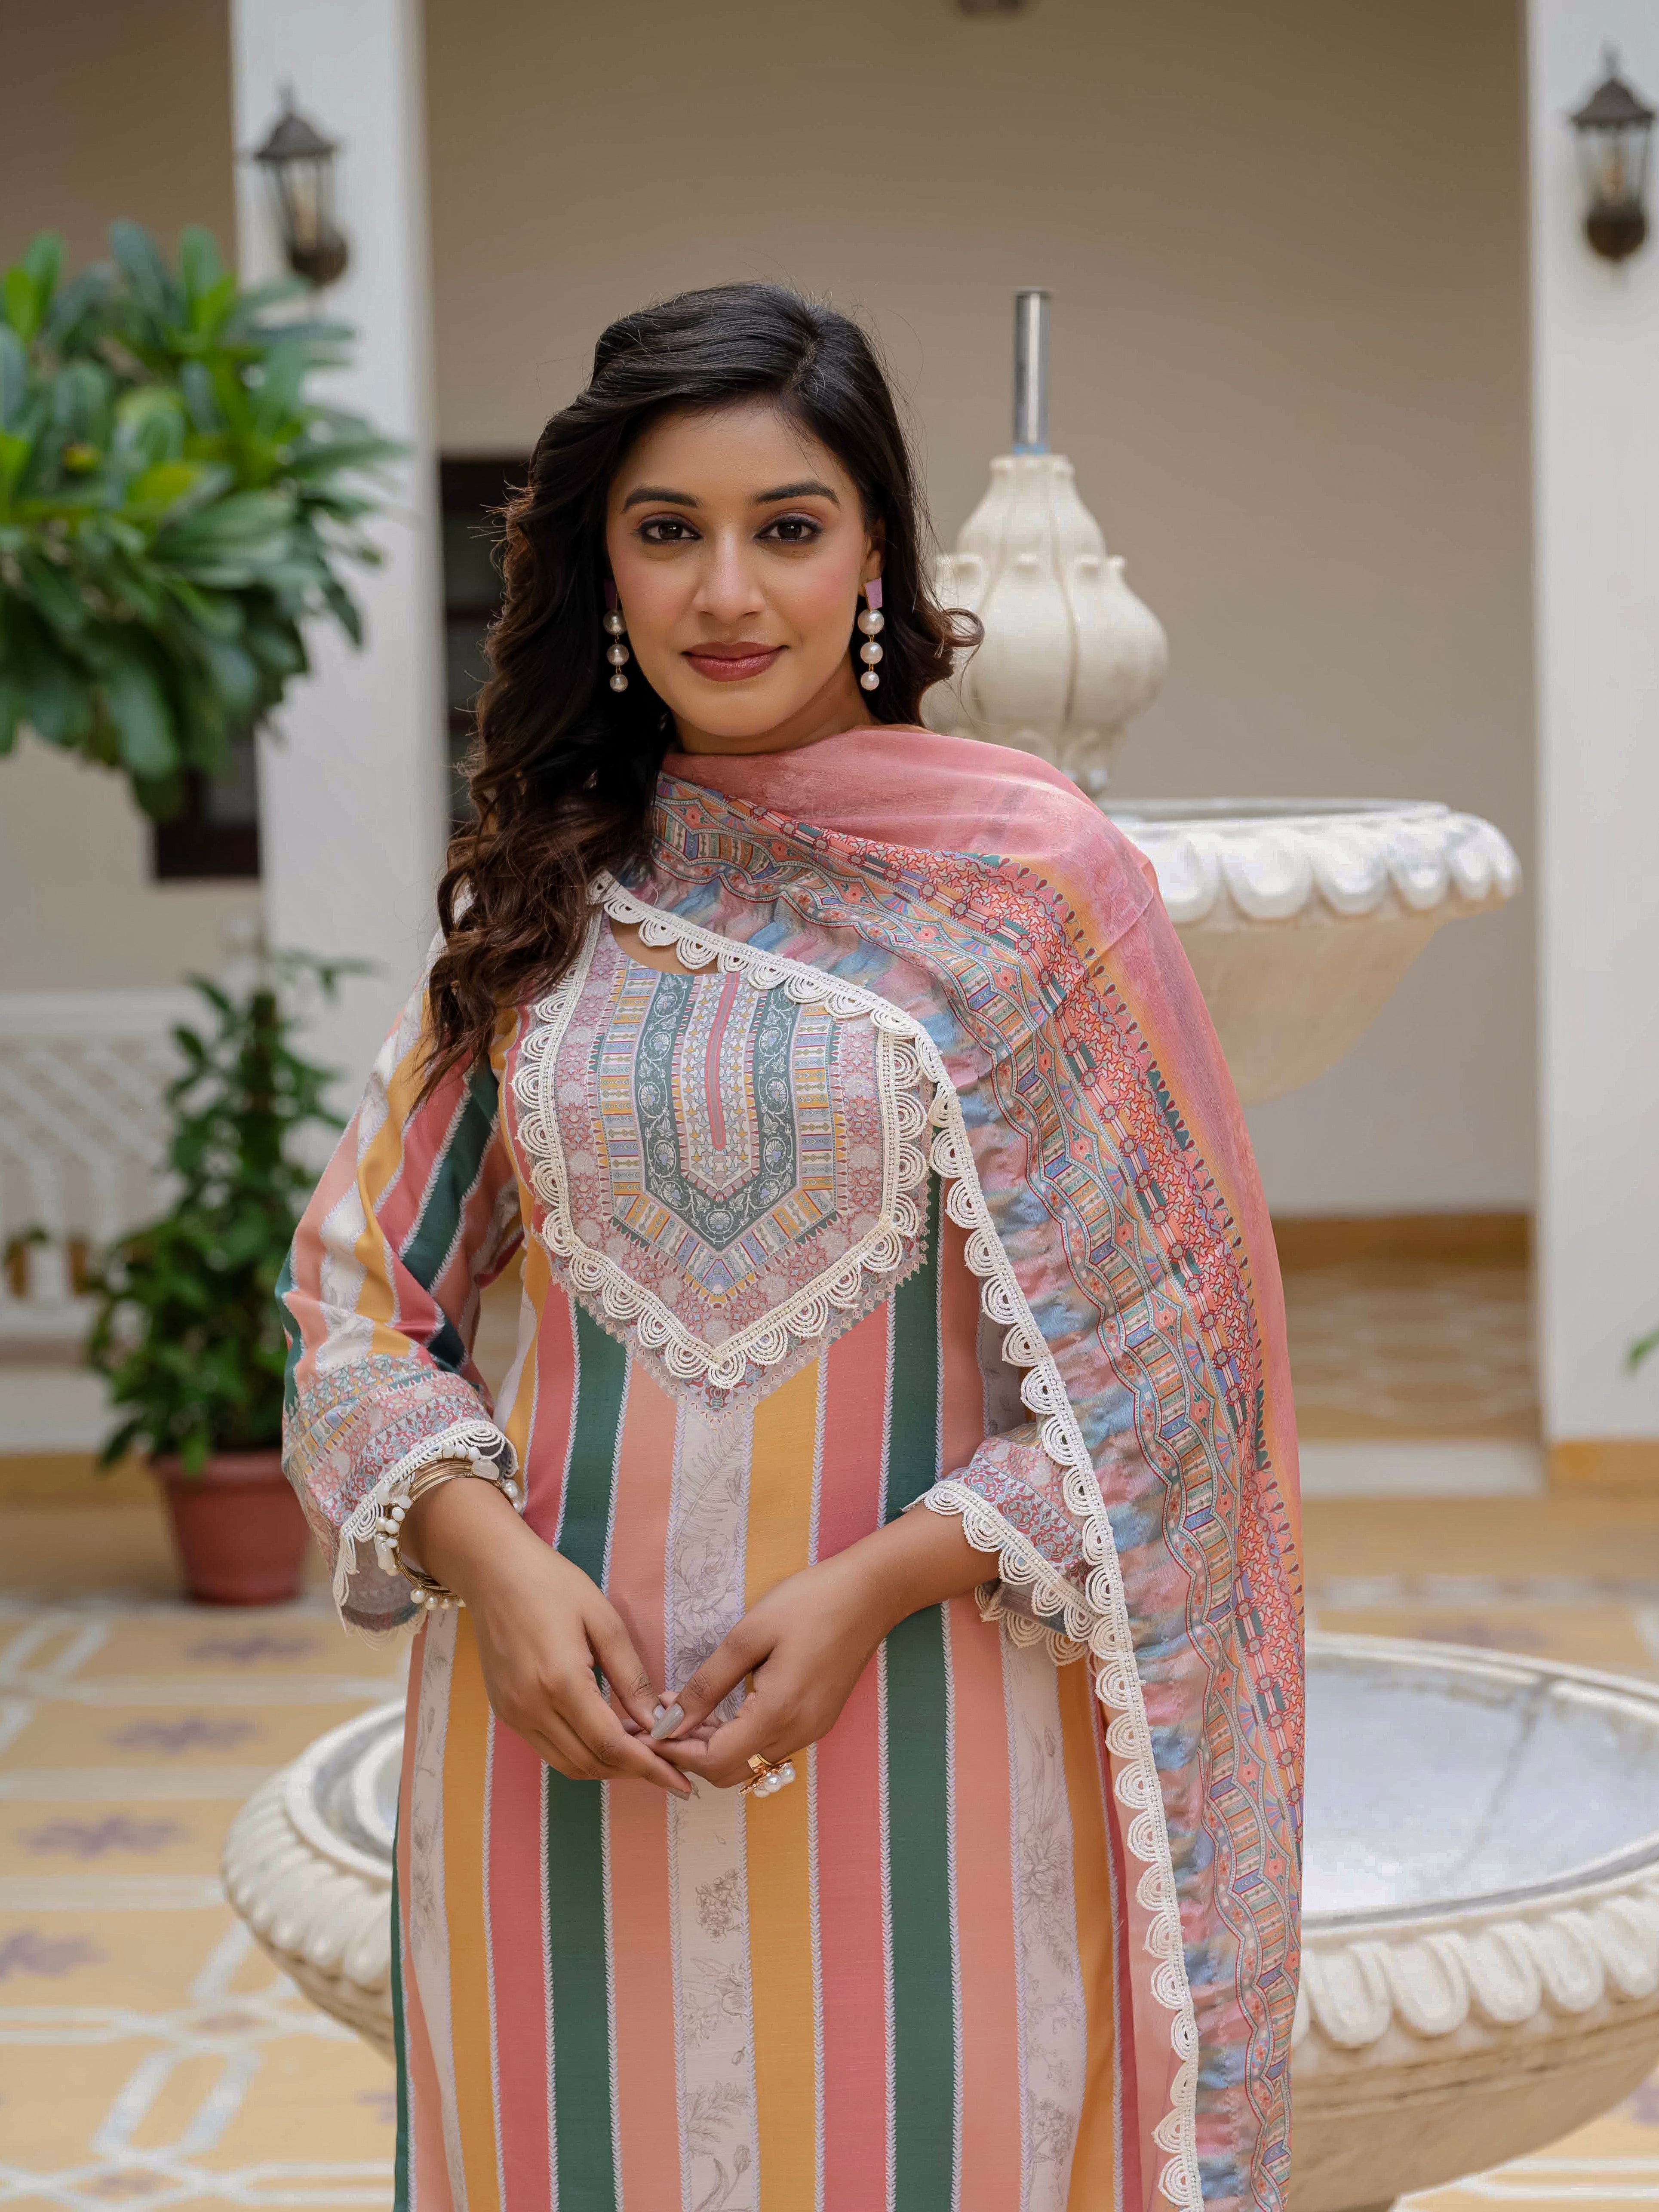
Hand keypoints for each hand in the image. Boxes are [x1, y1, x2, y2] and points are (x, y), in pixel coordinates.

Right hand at [401, 1477, 690, 1796]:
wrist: (492, 1570)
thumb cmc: (552, 1584)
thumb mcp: (603, 1620)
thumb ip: (631, 1677)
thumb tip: (658, 1722)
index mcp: (560, 1682)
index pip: (612, 1746)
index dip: (650, 1767)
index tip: (682, 1780)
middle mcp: (531, 1707)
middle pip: (591, 1763)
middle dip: (634, 1771)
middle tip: (669, 1765)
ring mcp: (513, 1714)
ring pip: (569, 1764)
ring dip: (609, 1766)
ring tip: (643, 1752)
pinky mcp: (505, 1712)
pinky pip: (550, 1749)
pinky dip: (583, 1753)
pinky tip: (607, 1736)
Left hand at [655, 1504, 998, 1789]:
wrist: (871, 1594)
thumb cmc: (810, 1603)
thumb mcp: (749, 1635)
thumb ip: (707, 1683)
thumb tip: (670, 1721)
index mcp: (779, 1712)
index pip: (715, 1761)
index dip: (678, 1752)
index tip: (650, 1728)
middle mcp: (798, 1733)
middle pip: (731, 1771)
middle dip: (691, 1753)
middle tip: (663, 1717)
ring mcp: (812, 1730)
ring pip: (750, 1761)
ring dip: (713, 1744)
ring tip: (684, 1708)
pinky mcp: (818, 1721)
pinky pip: (769, 1745)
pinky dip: (739, 1736)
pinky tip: (721, 1707)